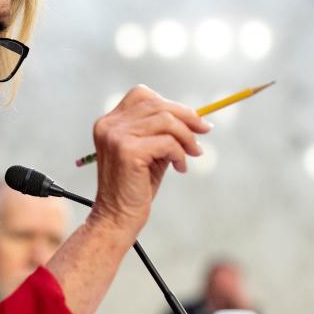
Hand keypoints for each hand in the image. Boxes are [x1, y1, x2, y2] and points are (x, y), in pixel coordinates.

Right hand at [88, 86, 209, 237]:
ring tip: (191, 155)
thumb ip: (161, 132)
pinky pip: (167, 142)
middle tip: (204, 132)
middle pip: (157, 104)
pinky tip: (180, 168)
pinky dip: (180, 154)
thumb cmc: (135, 187)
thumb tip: (195, 118)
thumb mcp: (148, 152)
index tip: (192, 121)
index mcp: (109, 122)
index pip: (143, 95)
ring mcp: (116, 136)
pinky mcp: (128, 151)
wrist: (117, 217)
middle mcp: (109, 125)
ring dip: (186, 138)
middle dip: (187, 117)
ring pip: (166, 121)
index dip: (171, 105)